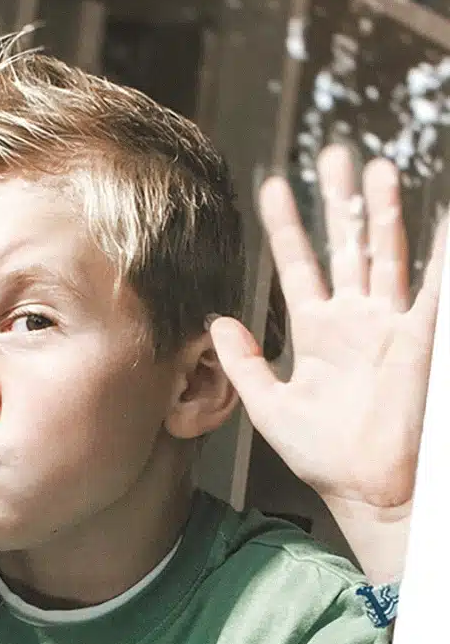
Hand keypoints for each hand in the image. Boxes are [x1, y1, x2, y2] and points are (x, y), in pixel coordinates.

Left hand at [210, 145, 446, 581]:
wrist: (368, 488)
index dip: (286, 227)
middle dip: (339, 201)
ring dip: (383, 212)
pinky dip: (437, 254)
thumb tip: (215, 322)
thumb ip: (242, 363)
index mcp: (317, 330)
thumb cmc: (322, 454)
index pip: (298, 264)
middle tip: (334, 154)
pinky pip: (432, 288)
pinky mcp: (420, 338)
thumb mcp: (268, 405)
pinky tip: (440, 219)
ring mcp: (390, 324)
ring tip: (376, 169)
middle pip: (346, 245)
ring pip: (387, 254)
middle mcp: (355, 318)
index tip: (271, 187)